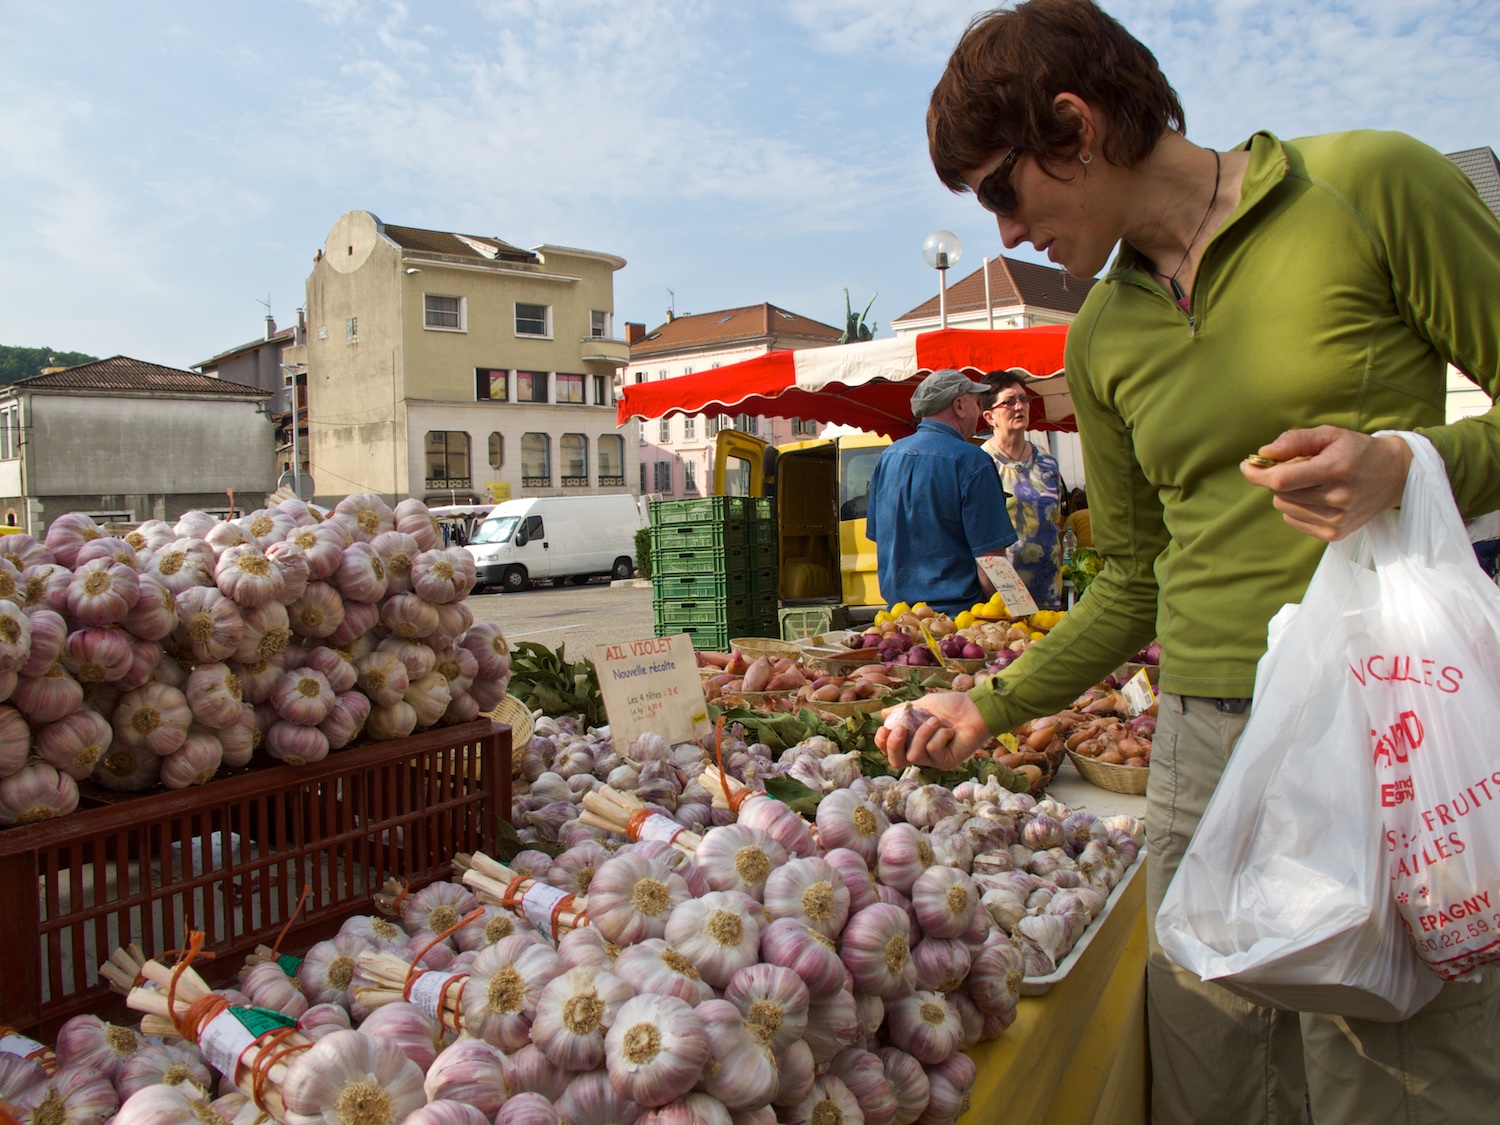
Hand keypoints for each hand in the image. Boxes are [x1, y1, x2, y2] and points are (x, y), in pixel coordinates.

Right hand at [875, 692, 993, 771]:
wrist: (974, 708)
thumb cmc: (951, 706)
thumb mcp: (921, 705)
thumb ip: (902, 712)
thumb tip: (882, 713)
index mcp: (912, 740)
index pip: (890, 749)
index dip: (882, 743)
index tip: (884, 729)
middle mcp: (921, 753)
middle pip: (896, 762)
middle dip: (893, 746)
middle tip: (900, 729)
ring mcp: (934, 760)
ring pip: (914, 755)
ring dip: (922, 734)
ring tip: (935, 721)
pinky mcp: (946, 763)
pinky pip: (933, 751)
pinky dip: (939, 736)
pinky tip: (950, 731)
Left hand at [1240, 427, 1412, 541]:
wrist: (1395, 476)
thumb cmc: (1357, 451)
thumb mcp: (1330, 435)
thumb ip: (1295, 440)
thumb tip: (1264, 453)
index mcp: (1336, 470)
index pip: (1282, 479)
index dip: (1258, 474)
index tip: (1248, 466)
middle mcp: (1337, 498)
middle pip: (1280, 493)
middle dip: (1280, 478)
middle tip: (1300, 467)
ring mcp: (1336, 520)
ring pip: (1284, 507)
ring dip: (1288, 493)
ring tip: (1313, 482)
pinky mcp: (1335, 534)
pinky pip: (1293, 520)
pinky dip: (1296, 507)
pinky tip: (1317, 497)